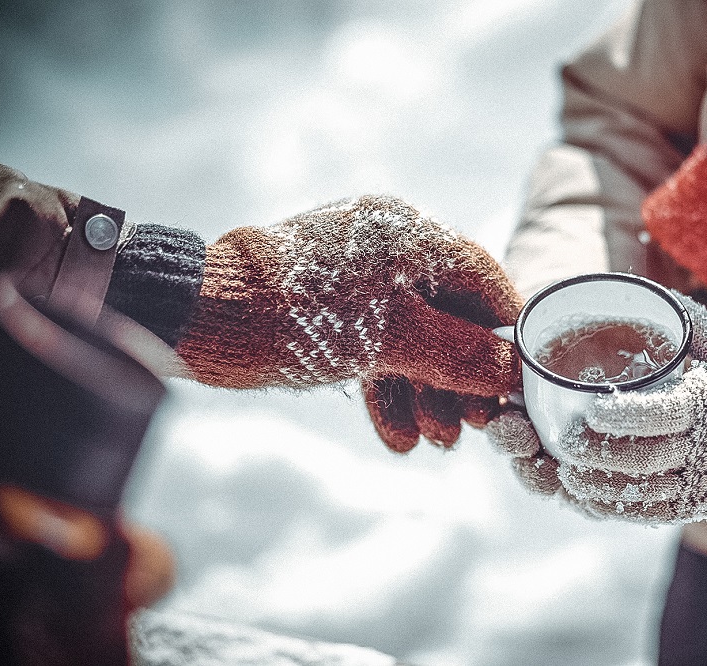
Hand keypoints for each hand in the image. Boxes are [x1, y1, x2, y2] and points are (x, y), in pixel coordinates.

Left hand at [177, 195, 522, 451]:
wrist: (191, 321)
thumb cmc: (293, 319)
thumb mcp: (386, 342)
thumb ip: (455, 355)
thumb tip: (512, 371)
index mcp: (410, 236)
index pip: (482, 279)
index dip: (502, 333)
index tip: (515, 382)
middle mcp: (388, 251)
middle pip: (447, 316)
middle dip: (459, 378)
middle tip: (470, 428)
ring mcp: (356, 281)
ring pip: (410, 339)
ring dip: (425, 394)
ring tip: (435, 443)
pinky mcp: (327, 311)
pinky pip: (373, 348)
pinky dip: (386, 390)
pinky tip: (396, 438)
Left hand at [488, 293, 706, 523]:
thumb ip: (671, 316)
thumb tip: (613, 286)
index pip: (671, 412)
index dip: (630, 415)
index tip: (593, 409)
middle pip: (651, 459)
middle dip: (601, 455)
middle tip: (564, 444)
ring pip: (649, 493)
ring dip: (601, 488)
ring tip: (564, 474)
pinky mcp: (704, 504)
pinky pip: (657, 515)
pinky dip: (619, 510)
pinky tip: (586, 498)